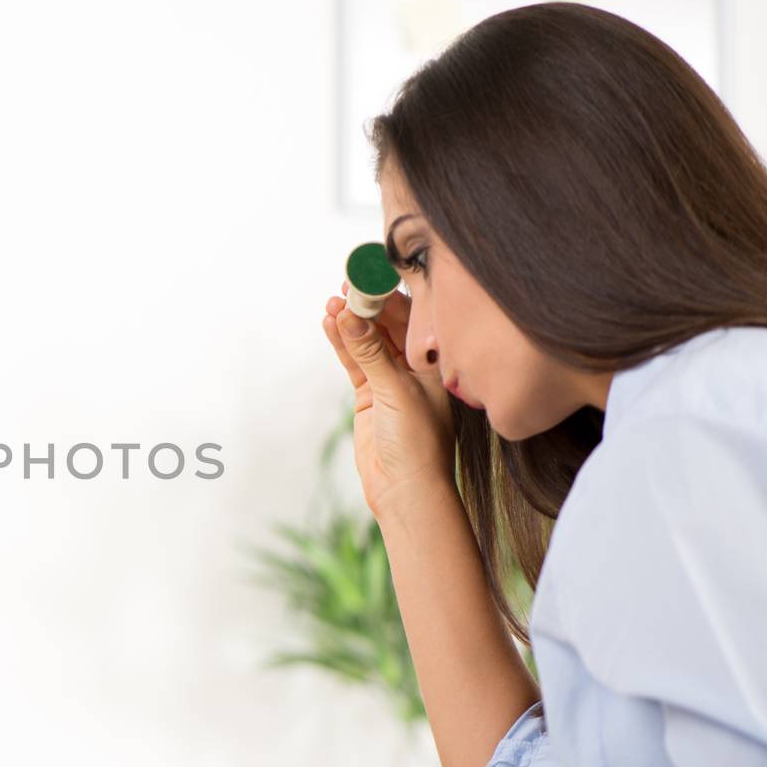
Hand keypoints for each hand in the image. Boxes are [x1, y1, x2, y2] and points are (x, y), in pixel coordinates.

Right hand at [321, 286, 453, 519]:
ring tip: (332, 303)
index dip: (391, 296)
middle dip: (367, 305)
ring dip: (351, 323)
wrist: (406, 490)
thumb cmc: (418, 444)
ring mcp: (390, 381)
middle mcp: (416, 368)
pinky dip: (342, 345)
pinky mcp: (370, 396)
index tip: (371, 276)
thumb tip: (350, 318)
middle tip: (347, 284)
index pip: (414, 319)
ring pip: (368, 343)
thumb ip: (372, 354)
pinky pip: (354, 363)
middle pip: (388, 326)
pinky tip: (330, 326)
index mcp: (436, 363)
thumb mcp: (396, 392)